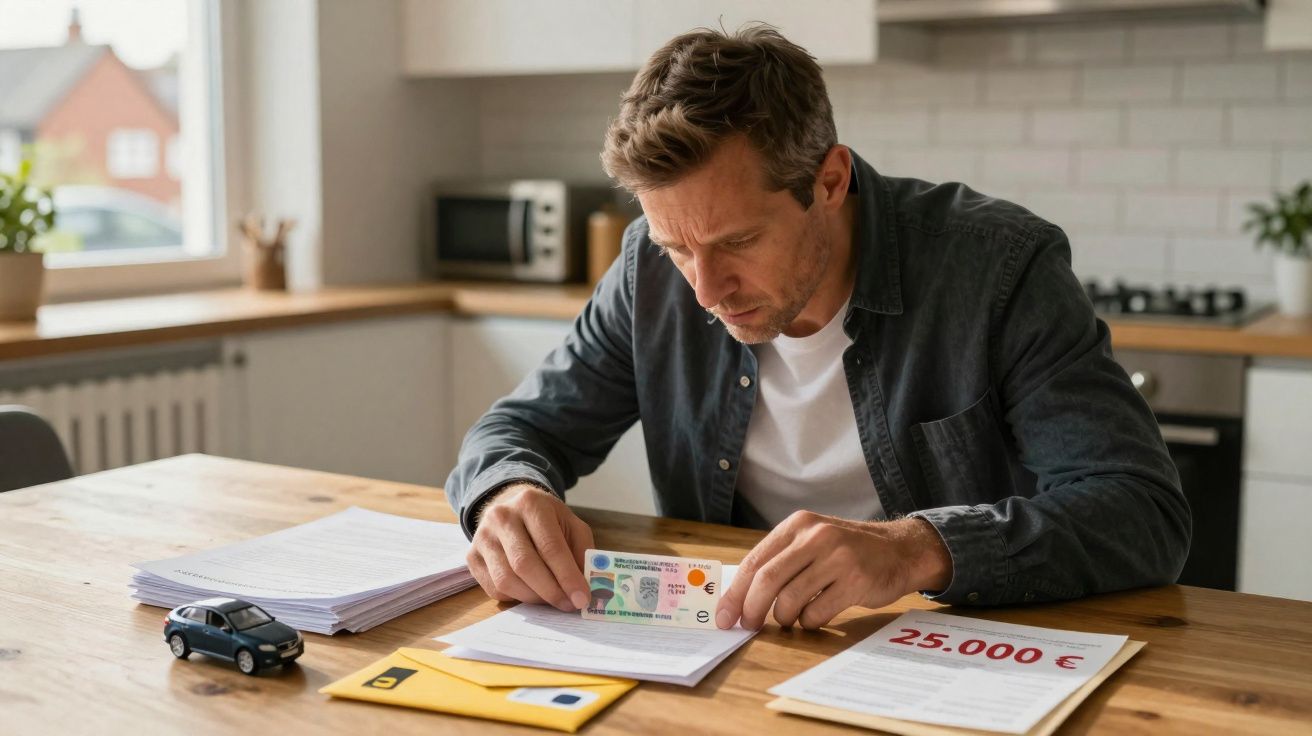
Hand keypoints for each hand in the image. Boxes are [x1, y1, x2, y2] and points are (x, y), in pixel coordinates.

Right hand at [466, 483, 594, 611]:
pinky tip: (531, 592)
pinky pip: (494, 588)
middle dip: (551, 591)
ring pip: (506, 580)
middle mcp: (502, 517)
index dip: (567, 576)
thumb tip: (587, 586)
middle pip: (525, 564)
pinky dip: (516, 598)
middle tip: (569, 605)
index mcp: (531, 504)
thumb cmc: (546, 519)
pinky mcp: (472, 556)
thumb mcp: (571, 524)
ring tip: (552, 600)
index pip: (550, 546)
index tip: (582, 598)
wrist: (510, 506)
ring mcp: (482, 537)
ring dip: (534, 598)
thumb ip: (582, 551)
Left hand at [715, 511, 951, 630]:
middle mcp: (816, 536)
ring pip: (790, 599)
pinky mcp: (855, 581)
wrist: (899, 550)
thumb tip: (738, 598)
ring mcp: (837, 558)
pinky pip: (816, 612)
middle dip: (751, 609)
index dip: (735, 592)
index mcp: (798, 525)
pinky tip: (815, 616)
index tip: (724, 617)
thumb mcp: (811, 541)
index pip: (755, 561)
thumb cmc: (846, 551)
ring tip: (790, 619)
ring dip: (783, 618)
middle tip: (747, 626)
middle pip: (767, 580)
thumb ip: (780, 561)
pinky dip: (808, 622)